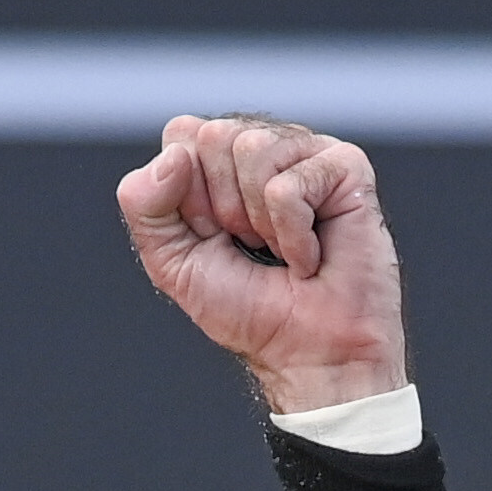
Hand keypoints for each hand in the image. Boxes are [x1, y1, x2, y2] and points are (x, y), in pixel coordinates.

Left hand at [116, 115, 407, 416]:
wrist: (308, 355)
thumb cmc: (249, 310)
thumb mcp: (172, 261)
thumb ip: (144, 205)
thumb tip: (174, 157)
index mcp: (220, 158)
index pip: (180, 135)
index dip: (187, 197)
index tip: (214, 236)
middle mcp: (265, 145)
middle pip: (214, 136)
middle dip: (224, 207)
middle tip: (252, 244)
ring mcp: (307, 151)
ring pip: (253, 149)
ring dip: (260, 222)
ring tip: (282, 248)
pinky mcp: (347, 166)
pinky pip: (288, 187)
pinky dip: (293, 236)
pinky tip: (311, 255)